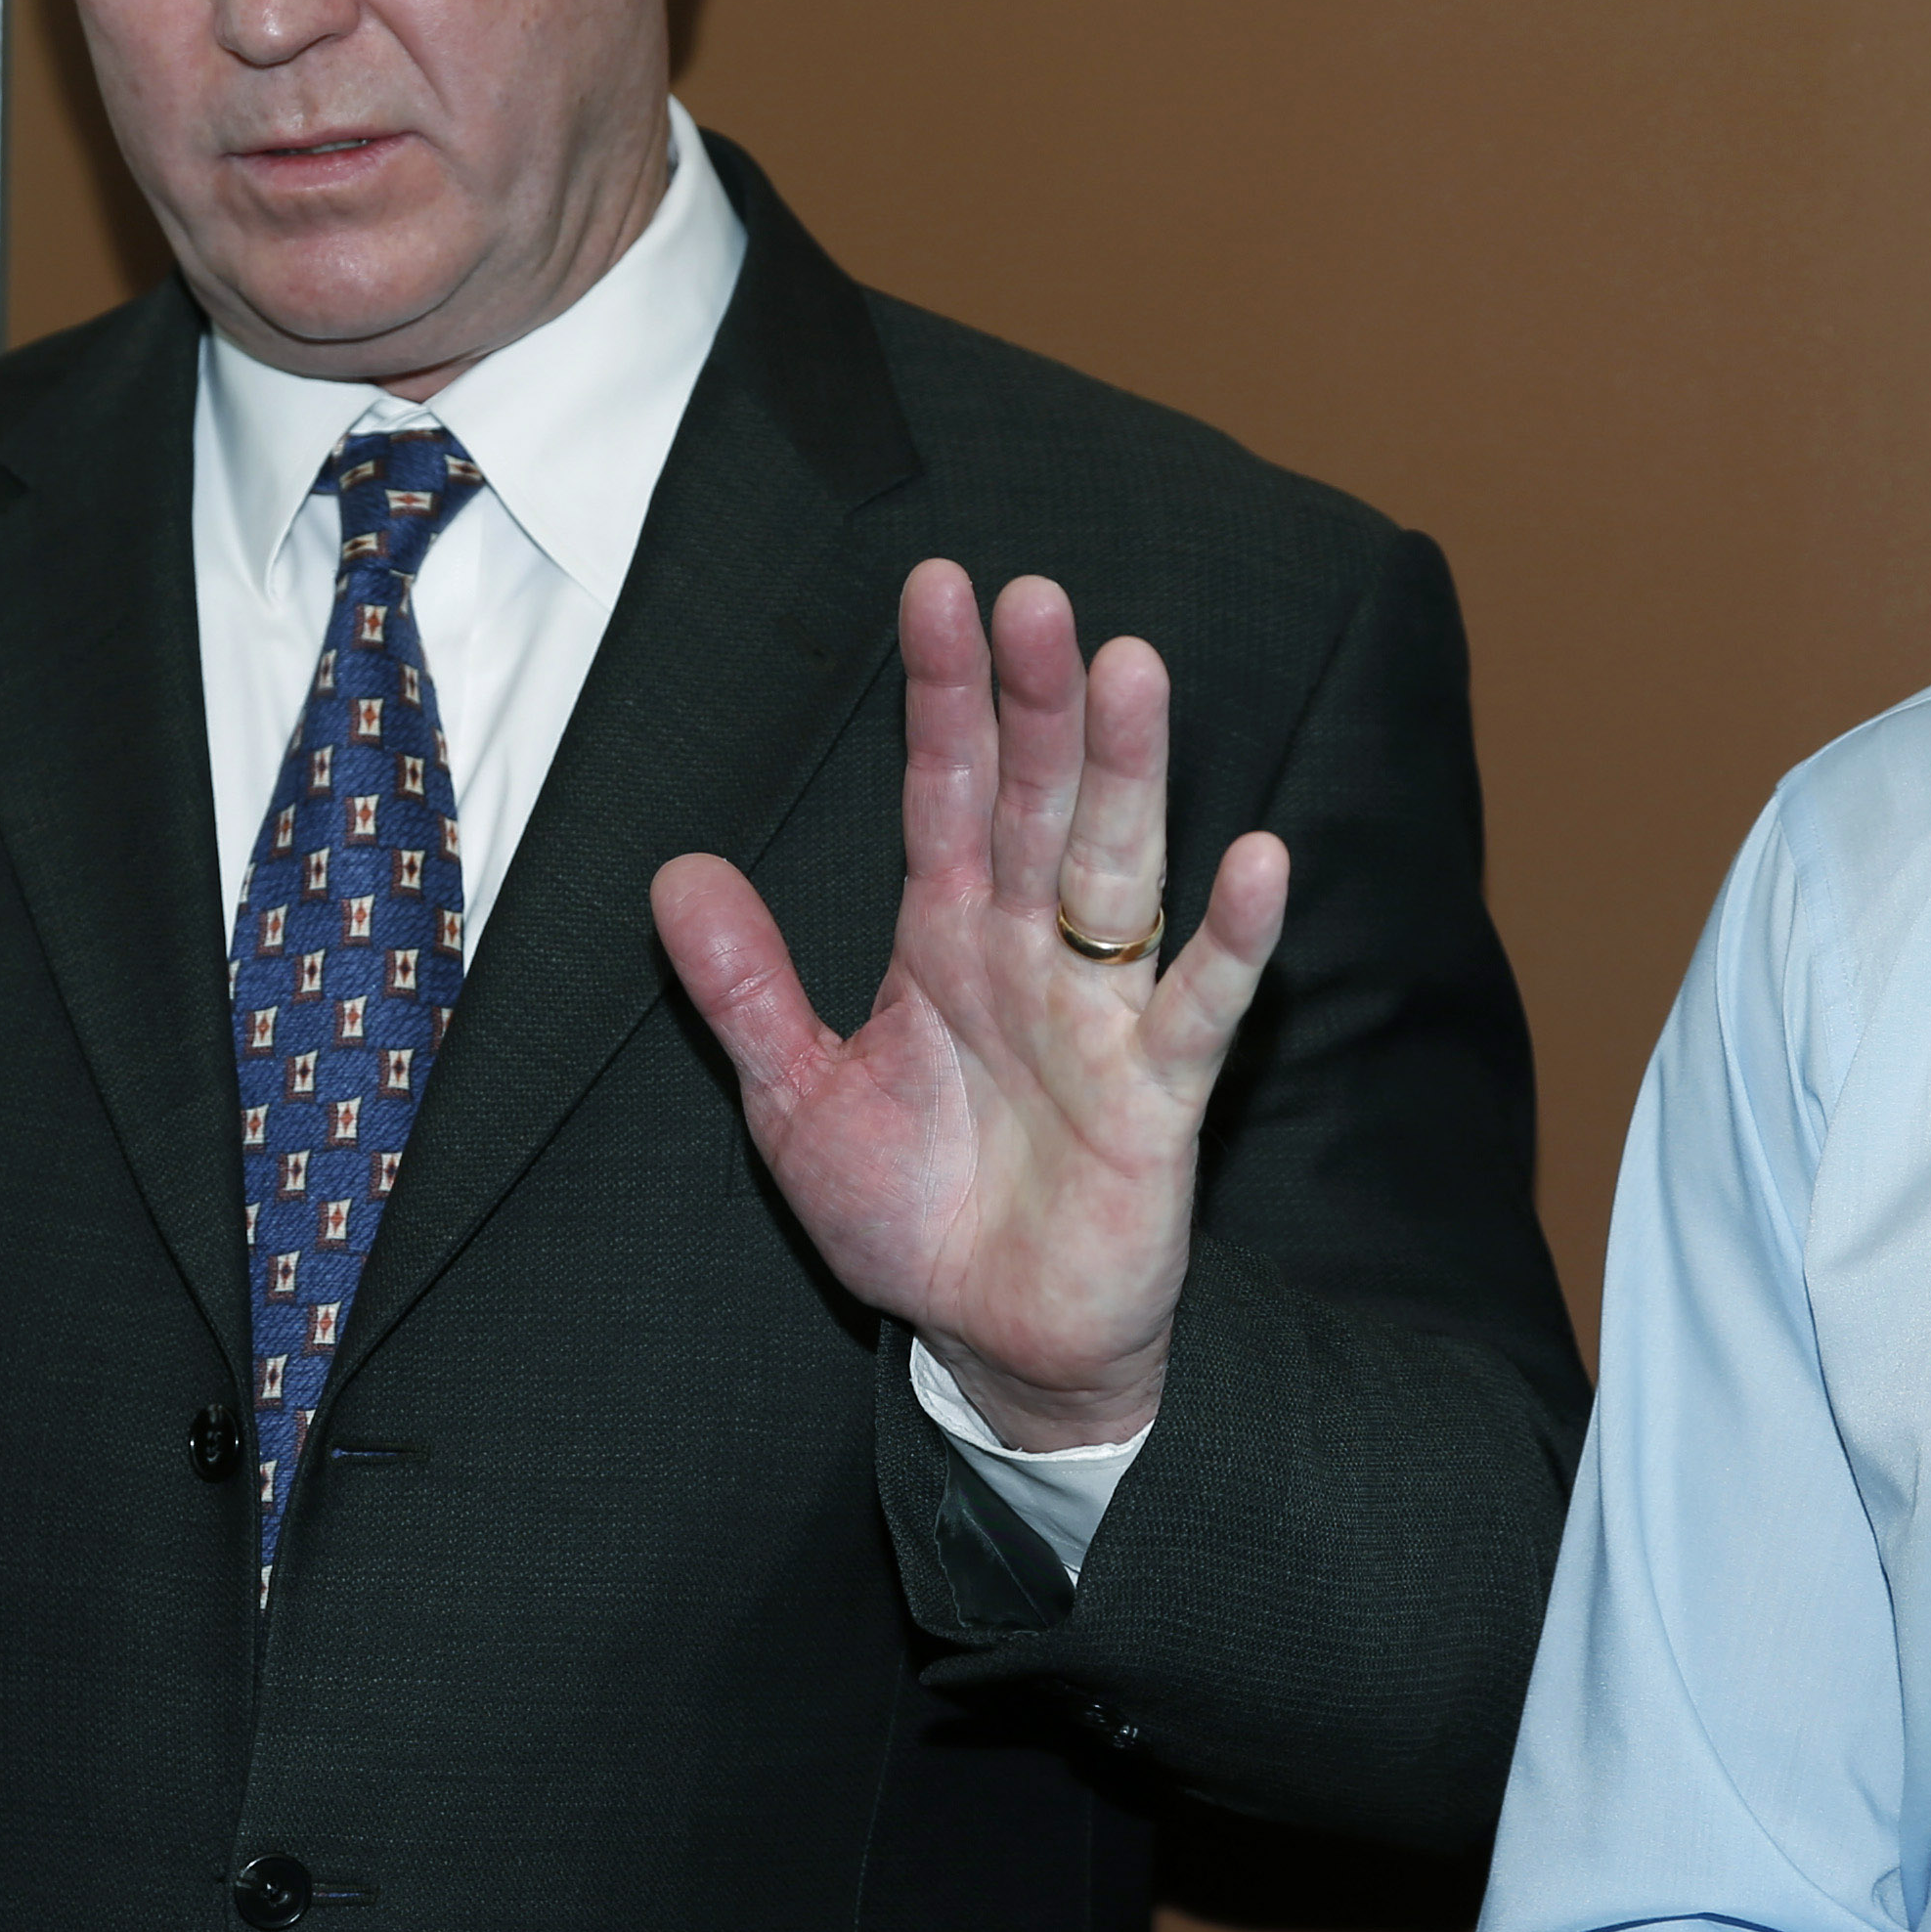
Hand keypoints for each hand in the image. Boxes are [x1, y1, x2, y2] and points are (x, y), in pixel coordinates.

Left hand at [653, 562, 1285, 1453]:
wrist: (991, 1344)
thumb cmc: (909, 1213)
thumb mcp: (795, 1101)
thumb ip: (744, 989)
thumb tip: (672, 872)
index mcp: (944, 934)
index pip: (942, 789)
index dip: (941, 694)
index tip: (938, 587)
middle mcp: (1029, 949)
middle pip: (1037, 801)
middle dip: (1035, 702)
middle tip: (1037, 596)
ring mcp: (1101, 1013)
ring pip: (1118, 868)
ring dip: (1129, 772)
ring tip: (1131, 669)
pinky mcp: (1160, 1095)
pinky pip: (1201, 1005)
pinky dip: (1234, 938)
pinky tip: (1259, 857)